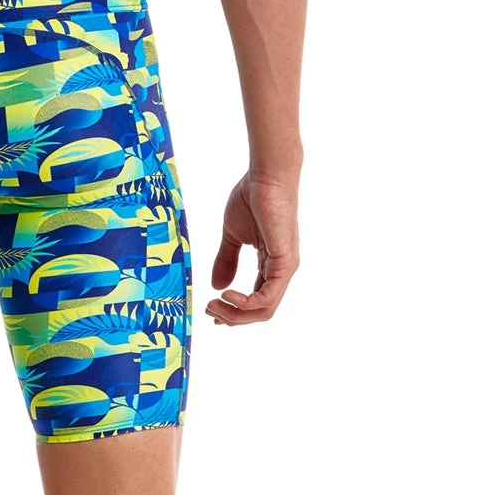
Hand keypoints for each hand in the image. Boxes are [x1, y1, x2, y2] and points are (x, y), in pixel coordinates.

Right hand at [206, 173, 298, 325]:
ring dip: (236, 314)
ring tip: (214, 305)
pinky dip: (246, 303)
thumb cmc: (251, 198)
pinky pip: (267, 297)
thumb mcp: (232, 235)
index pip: (256, 300)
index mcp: (270, 265)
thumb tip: (216, 286)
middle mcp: (280, 271)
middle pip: (260, 311)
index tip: (210, 310)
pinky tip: (227, 294)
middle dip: (233, 317)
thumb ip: (226, 260)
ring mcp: (285, 268)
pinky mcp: (285, 262)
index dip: (234, 311)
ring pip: (264, 310)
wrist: (265, 177)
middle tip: (209, 311)